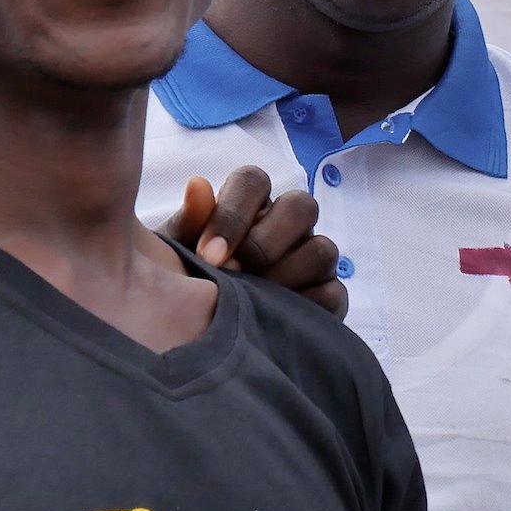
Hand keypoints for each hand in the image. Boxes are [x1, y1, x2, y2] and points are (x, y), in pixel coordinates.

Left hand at [160, 168, 347, 317]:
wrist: (195, 329)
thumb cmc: (187, 281)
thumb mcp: (177, 255)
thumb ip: (189, 222)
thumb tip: (198, 185)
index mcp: (249, 205)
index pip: (253, 182)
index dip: (234, 213)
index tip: (208, 254)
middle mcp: (287, 226)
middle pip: (301, 206)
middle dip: (265, 243)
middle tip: (234, 274)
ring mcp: (311, 258)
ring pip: (323, 249)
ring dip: (286, 275)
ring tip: (253, 300)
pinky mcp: (326, 295)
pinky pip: (333, 293)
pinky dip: (307, 306)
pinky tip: (275, 321)